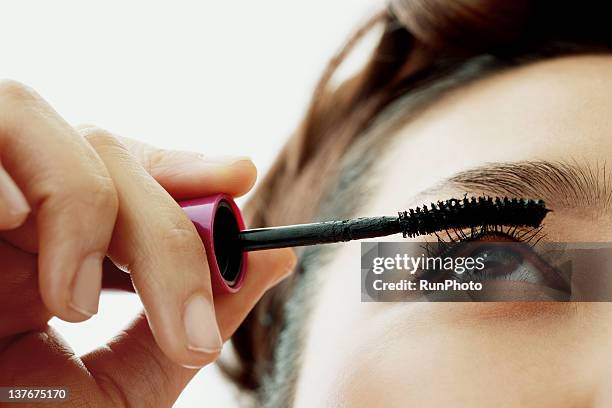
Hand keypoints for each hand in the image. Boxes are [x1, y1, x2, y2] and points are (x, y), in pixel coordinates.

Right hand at [0, 80, 295, 405]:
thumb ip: (196, 316)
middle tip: (190, 329)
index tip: (240, 179)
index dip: (184, 168)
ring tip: (75, 305)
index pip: (126, 172)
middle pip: (102, 154)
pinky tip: (11, 228)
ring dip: (83, 206)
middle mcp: (10, 212)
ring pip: (36, 122)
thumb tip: (273, 259)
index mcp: (52, 249)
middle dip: (163, 231)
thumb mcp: (121, 385)